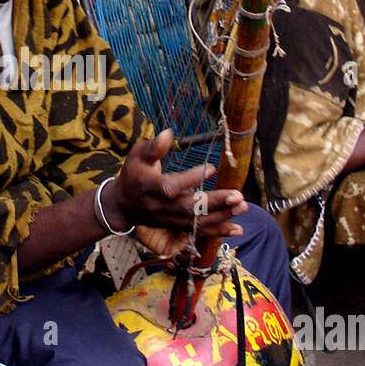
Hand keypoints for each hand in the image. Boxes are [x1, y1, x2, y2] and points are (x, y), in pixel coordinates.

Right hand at [109, 130, 247, 256]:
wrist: (122, 205)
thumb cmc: (133, 175)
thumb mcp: (137, 156)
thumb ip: (152, 147)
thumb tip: (168, 133)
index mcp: (150, 186)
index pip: (171, 186)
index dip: (191, 179)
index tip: (211, 169)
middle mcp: (160, 206)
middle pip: (189, 208)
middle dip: (215, 203)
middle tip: (237, 196)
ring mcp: (169, 219)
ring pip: (196, 222)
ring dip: (222, 217)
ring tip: (242, 207)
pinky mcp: (176, 226)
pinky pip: (198, 232)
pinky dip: (218, 231)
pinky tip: (238, 229)